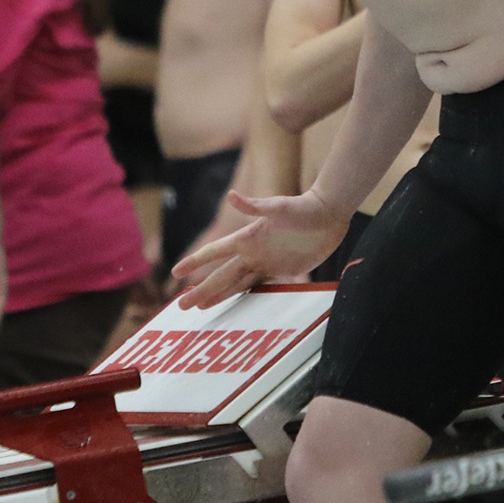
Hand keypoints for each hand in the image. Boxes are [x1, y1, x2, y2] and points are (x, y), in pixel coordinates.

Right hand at [165, 196, 310, 296]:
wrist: (328, 214)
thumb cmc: (303, 207)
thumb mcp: (279, 206)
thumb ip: (255, 205)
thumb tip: (231, 195)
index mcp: (247, 238)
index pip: (214, 252)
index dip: (195, 262)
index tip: (176, 272)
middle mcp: (252, 252)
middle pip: (220, 275)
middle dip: (200, 290)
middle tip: (181, 305)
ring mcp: (266, 261)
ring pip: (236, 284)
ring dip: (218, 295)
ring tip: (200, 307)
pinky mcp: (282, 269)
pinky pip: (259, 286)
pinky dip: (245, 296)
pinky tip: (235, 303)